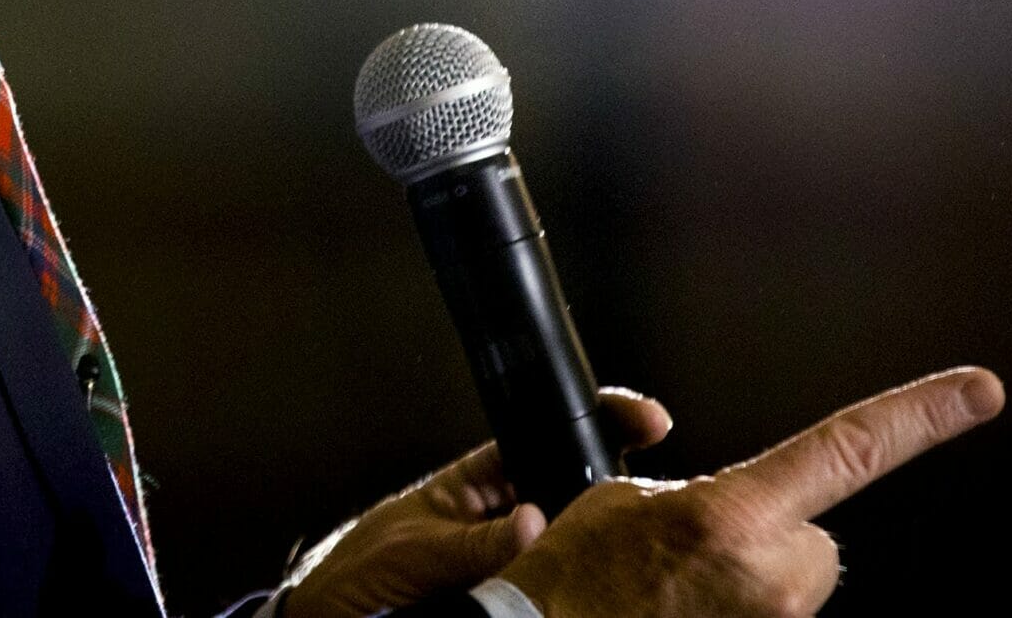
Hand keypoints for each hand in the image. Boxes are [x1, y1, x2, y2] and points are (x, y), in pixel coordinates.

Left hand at [280, 389, 670, 617]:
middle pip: (573, 490)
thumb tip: (531, 523)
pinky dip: (581, 584)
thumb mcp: (417, 547)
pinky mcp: (517, 596)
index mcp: (479, 483)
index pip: (543, 439)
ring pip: (575, 540)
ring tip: (629, 541)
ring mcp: (515, 556)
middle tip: (647, 491)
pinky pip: (558, 585)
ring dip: (601, 540)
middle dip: (611, 486)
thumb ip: (473, 541)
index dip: (592, 423)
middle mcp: (505, 516)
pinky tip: (602, 584)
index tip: (639, 416)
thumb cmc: (364, 572)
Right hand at [499, 366, 1005, 617]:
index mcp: (733, 516)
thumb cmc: (570, 579)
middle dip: (770, 539)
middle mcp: (772, 577)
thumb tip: (747, 526)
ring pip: (794, 585)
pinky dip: (737, 611)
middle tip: (694, 557)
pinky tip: (683, 613)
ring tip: (676, 594)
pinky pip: (773, 616)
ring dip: (751, 582)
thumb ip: (710, 502)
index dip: (921, 415)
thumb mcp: (624, 504)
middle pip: (813, 539)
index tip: (980, 391)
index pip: (849, 451)